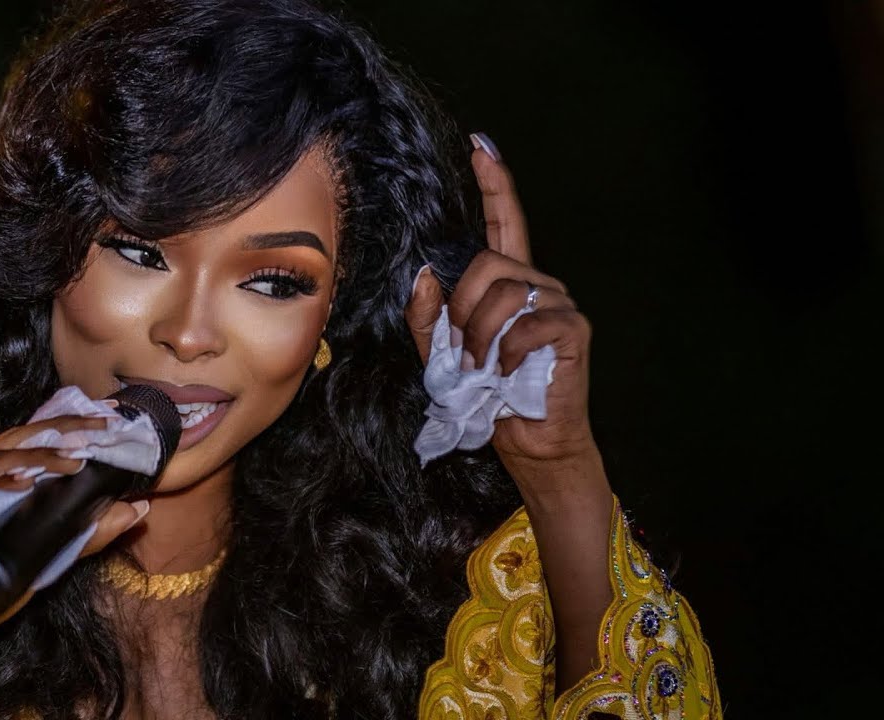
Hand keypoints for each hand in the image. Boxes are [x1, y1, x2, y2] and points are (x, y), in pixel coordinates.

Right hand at [0, 414, 149, 658]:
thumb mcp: (55, 550)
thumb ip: (94, 530)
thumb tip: (140, 507)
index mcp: (0, 473)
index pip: (38, 441)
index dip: (71, 427)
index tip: (108, 421)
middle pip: (22, 438)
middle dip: (64, 430)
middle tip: (100, 428)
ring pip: (1, 452)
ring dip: (41, 455)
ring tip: (75, 461)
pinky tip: (25, 482)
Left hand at [405, 140, 598, 479]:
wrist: (527, 440)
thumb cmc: (487, 394)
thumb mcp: (443, 352)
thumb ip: (429, 315)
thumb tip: (424, 274)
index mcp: (508, 282)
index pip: (502, 222)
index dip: (494, 185)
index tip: (479, 148)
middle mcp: (537, 282)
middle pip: (488, 261)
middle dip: (462, 306)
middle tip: (462, 346)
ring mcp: (559, 303)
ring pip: (503, 292)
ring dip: (479, 334)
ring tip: (481, 364)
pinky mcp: (573, 329)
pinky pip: (529, 322)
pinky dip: (507, 350)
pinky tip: (506, 370)